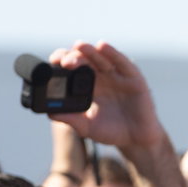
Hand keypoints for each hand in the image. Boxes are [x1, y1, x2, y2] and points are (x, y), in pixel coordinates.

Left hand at [48, 42, 166, 155]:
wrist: (137, 140)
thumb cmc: (112, 132)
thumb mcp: (87, 127)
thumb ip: (70, 119)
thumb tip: (50, 113)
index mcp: (86, 86)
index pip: (70, 68)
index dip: (61, 62)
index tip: (52, 64)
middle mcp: (100, 77)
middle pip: (83, 60)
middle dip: (73, 57)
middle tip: (65, 62)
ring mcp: (117, 76)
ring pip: (100, 58)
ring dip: (88, 51)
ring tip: (79, 46)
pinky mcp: (133, 78)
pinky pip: (122, 62)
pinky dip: (113, 53)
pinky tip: (102, 46)